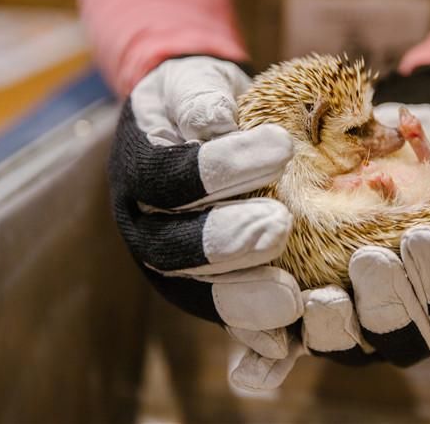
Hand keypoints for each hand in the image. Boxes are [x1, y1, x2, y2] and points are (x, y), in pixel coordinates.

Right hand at [108, 56, 302, 365]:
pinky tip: (284, 346)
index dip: (217, 169)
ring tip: (290, 296)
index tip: (280, 148)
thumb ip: (197, 97)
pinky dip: (250, 336)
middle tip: (278, 227)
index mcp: (139, 171)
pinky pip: (223, 316)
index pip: (168, 177)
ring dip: (241, 297)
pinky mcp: (206, 287)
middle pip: (174, 247)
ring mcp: (174, 263)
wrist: (203, 127)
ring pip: (195, 290)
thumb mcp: (193, 83)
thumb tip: (212, 120)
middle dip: (226, 242)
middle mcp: (147, 226)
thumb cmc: (201, 102)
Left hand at [231, 69, 429, 387]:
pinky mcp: (316, 294)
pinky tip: (258, 334)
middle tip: (368, 258)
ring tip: (318, 292)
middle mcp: (411, 314)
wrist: (415, 130)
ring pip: (348, 340)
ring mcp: (361, 309)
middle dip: (386, 301)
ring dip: (332, 325)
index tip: (423, 235)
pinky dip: (277, 339)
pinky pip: (297, 328)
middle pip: (401, 334)